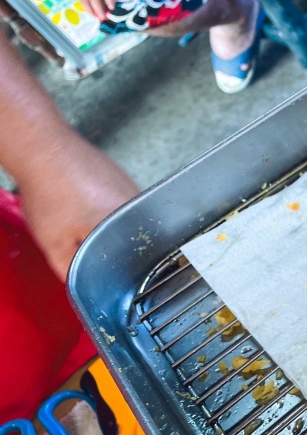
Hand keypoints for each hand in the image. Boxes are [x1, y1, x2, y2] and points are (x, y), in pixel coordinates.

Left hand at [18, 131, 137, 279]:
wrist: (42, 148)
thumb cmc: (50, 189)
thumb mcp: (53, 244)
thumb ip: (69, 270)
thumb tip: (79, 286)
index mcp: (129, 225)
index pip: (132, 260)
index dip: (110, 269)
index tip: (94, 268)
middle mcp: (137, 205)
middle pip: (126, 241)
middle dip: (103, 247)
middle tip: (77, 241)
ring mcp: (130, 187)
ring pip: (120, 222)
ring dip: (101, 226)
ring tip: (74, 217)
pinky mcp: (119, 176)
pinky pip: (114, 203)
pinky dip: (98, 208)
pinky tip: (77, 203)